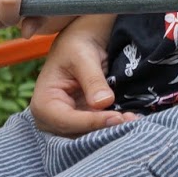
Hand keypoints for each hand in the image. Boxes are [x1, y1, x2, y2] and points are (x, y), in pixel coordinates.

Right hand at [28, 18, 134, 135]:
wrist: (83, 41)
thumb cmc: (77, 45)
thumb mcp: (83, 57)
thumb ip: (93, 80)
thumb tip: (103, 103)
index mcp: (44, 103)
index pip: (66, 120)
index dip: (91, 122)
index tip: (116, 118)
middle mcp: (51, 118)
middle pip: (76, 133)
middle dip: (103, 129)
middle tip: (131, 121)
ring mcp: (67, 121)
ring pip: (88, 134)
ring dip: (110, 130)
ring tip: (134, 120)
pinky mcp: (83, 120)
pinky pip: (96, 128)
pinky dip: (112, 125)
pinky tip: (131, 119)